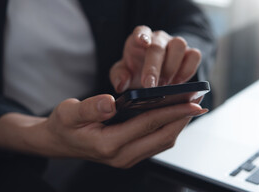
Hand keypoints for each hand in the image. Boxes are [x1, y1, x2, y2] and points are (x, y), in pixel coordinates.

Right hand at [43, 94, 206, 167]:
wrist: (59, 143)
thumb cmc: (65, 126)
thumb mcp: (68, 113)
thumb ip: (89, 108)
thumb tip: (111, 102)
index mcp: (108, 144)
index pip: (148, 124)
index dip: (172, 111)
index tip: (191, 101)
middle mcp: (122, 156)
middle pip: (163, 137)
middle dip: (183, 118)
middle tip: (198, 101)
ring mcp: (128, 158)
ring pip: (163, 142)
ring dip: (179, 124)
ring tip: (191, 106)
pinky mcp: (131, 155)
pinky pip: (157, 143)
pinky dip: (169, 128)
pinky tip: (174, 115)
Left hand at [110, 26, 201, 92]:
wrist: (154, 74)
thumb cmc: (137, 70)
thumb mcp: (123, 74)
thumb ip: (118, 76)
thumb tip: (121, 84)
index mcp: (140, 38)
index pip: (141, 31)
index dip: (142, 35)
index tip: (142, 42)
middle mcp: (159, 38)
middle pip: (158, 45)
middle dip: (154, 66)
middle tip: (150, 85)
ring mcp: (175, 44)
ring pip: (179, 45)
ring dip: (172, 68)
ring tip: (164, 85)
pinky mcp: (190, 53)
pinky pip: (194, 55)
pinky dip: (187, 70)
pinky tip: (178, 83)